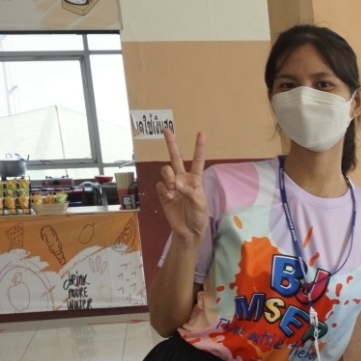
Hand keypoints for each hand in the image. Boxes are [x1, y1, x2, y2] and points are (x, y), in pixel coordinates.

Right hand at [155, 127, 207, 241]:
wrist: (188, 230)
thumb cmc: (198, 216)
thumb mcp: (200, 203)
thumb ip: (190, 192)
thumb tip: (177, 183)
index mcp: (195, 179)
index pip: (197, 160)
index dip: (199, 147)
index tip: (201, 133)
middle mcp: (183, 179)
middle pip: (175, 158)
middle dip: (171, 144)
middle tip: (166, 130)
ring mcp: (172, 185)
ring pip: (166, 170)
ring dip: (168, 178)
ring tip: (173, 190)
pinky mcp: (163, 193)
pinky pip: (160, 184)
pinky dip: (163, 190)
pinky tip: (169, 198)